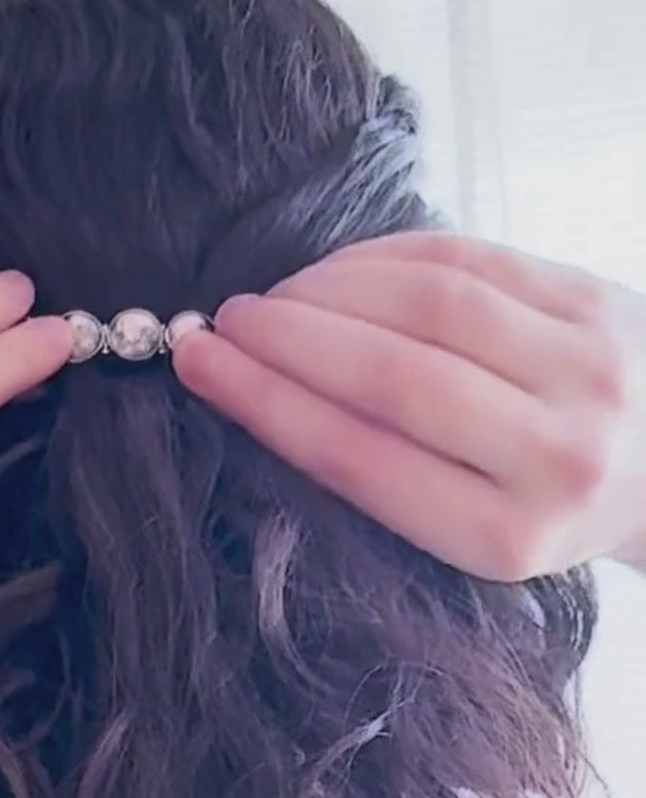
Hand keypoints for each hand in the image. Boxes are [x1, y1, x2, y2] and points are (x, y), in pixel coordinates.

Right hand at [173, 231, 645, 581]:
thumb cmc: (547, 512)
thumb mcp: (474, 533)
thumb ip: (389, 476)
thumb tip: (267, 392)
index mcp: (507, 539)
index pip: (360, 459)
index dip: (266, 404)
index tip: (200, 365)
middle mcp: (557, 458)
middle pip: (392, 377)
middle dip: (288, 340)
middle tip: (223, 322)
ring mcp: (587, 370)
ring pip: (430, 305)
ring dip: (330, 291)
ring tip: (274, 300)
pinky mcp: (598, 302)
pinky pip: (470, 258)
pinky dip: (386, 258)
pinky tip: (337, 273)